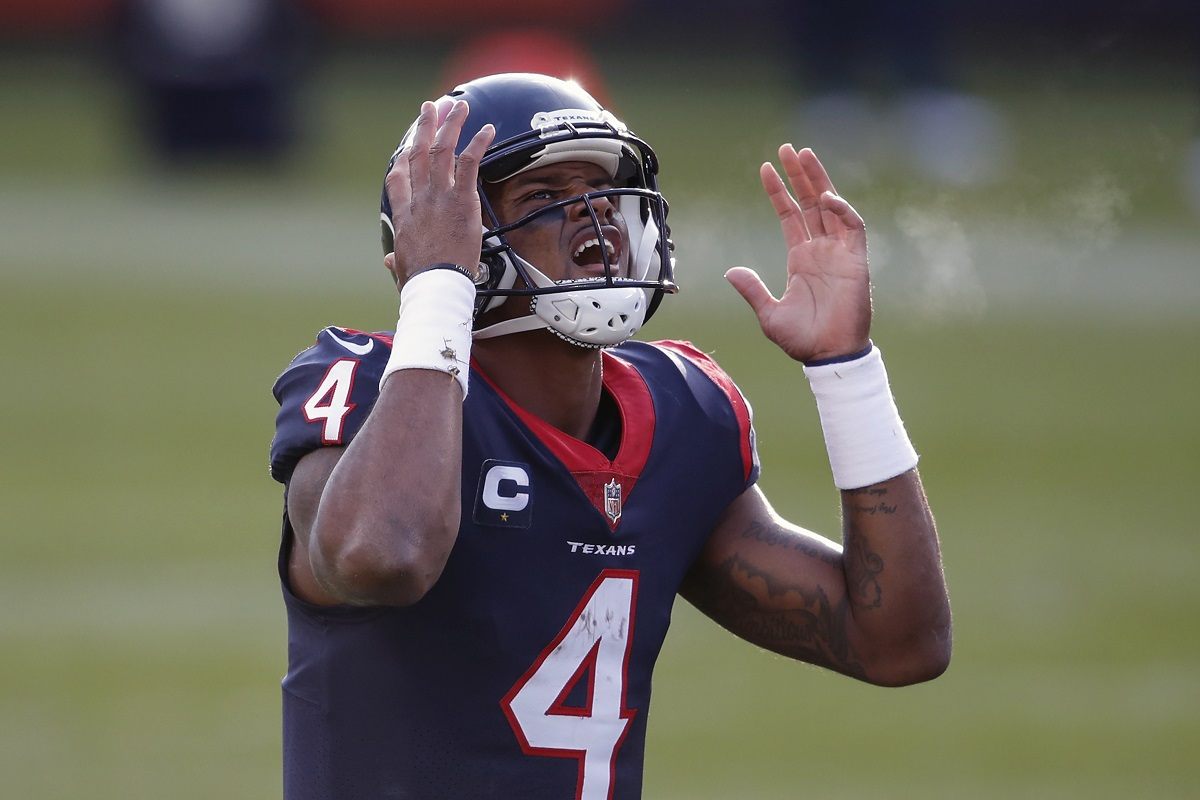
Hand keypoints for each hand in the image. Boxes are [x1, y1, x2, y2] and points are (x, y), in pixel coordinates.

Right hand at [383, 98, 494, 287]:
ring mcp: (440, 196)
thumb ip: (397, 261)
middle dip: (426, 126)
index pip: (399, 177)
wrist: (436, 284)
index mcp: (403, 215)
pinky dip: (479, 144)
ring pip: (443, 150)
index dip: (404, 156)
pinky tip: (488, 129)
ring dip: (451, 124)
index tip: (409, 141)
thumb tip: (390, 262)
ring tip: (458, 105)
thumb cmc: (420, 282)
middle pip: (419, 153)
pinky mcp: (462, 200)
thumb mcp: (402, 270)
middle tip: (432, 107)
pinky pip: (470, 164)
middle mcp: (419, 198)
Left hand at [726, 145, 871, 362]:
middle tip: (787, 148)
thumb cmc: (802, 339)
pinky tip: (826, 197)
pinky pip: (853, 227)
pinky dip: (842, 209)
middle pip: (810, 202)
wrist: (828, 355)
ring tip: (804, 154)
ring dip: (819, 180)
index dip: (778, 192)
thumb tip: (731, 271)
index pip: (789, 215)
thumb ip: (752, 289)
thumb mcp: (768, 313)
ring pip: (831, 206)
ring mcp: (839, 253)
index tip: (765, 168)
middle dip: (799, 175)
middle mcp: (820, 250)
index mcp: (800, 258)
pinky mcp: (856, 260)